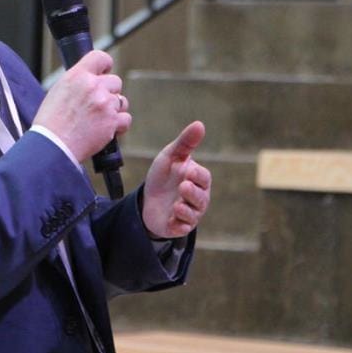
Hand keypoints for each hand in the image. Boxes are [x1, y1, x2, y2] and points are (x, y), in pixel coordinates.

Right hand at [34, 51, 130, 162]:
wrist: (52, 146)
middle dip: (109, 91)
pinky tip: (106, 129)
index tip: (104, 72)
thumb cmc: (50, 123)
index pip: (101, 57)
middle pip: (115, 81)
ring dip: (114, 108)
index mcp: (77, 76)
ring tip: (98, 119)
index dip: (105, 65)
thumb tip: (89, 80)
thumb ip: (76, 82)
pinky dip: (119, 125)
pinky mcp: (112, 121)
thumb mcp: (57, 91)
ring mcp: (105, 104)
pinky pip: (126, 119)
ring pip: (122, 100)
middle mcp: (93, 86)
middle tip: (97, 104)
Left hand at [141, 121, 210, 238]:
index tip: (188, 170)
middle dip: (193, 193)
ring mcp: (189, 213)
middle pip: (202, 198)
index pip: (204, 178)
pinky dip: (178, 225)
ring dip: (186, 210)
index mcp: (198, 179)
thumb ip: (185, 142)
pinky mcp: (178, 227)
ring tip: (176, 205)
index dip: (197, 175)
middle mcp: (198, 198)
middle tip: (183, 187)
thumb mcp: (171, 156)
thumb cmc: (163, 175)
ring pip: (194, 215)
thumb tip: (200, 124)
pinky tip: (171, 220)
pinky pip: (183, 228)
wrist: (147, 199)